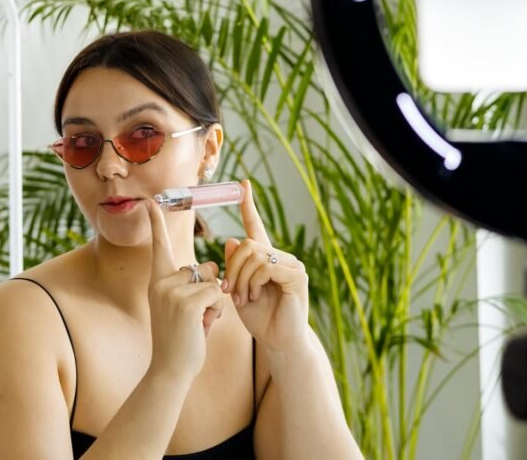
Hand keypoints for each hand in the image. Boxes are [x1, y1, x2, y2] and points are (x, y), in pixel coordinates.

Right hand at [145, 199, 223, 381]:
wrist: (170, 370)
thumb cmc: (180, 340)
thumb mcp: (180, 307)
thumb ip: (191, 285)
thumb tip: (212, 268)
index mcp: (157, 281)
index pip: (160, 247)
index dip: (157, 224)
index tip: (151, 202)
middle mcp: (161, 282)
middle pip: (203, 267)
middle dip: (209, 290)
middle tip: (195, 317)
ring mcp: (172, 292)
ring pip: (212, 280)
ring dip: (214, 302)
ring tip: (198, 322)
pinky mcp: (186, 303)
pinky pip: (216, 293)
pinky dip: (216, 310)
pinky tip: (202, 326)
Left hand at [222, 179, 309, 353]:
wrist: (278, 343)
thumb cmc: (260, 320)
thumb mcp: (239, 291)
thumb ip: (234, 267)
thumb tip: (231, 240)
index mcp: (266, 259)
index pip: (256, 227)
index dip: (248, 206)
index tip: (243, 184)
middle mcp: (281, 258)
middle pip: (248, 244)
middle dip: (232, 268)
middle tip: (229, 291)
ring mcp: (292, 266)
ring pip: (255, 255)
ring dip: (241, 278)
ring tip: (241, 298)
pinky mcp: (297, 277)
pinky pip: (266, 267)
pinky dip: (254, 281)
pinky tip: (254, 296)